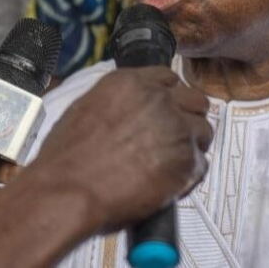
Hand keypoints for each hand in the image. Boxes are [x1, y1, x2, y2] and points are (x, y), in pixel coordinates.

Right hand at [32, 66, 211, 232]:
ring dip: (191, 145)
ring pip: (203, 131)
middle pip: (194, 101)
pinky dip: (188, 175)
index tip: (165, 112)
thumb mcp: (85, 109)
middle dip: (186, 118)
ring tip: (170, 164)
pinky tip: (168, 184)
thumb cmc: (65, 156)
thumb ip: (117, 103)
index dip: (169, 98)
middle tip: (172, 139)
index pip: (168, 79)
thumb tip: (129, 114)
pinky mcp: (186, 160)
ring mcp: (176, 128)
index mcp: (130, 82)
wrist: (69, 189)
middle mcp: (158, 99)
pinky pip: (200, 164)